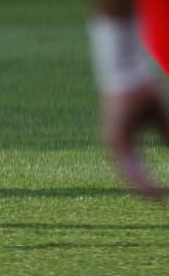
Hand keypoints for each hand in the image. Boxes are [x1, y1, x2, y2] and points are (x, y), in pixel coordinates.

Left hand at [101, 80, 168, 200]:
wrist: (129, 73)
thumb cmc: (143, 92)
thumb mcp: (162, 120)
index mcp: (125, 139)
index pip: (135, 168)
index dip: (149, 182)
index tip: (163, 195)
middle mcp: (115, 142)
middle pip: (129, 174)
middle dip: (145, 190)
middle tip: (160, 203)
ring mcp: (112, 139)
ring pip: (125, 172)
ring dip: (141, 187)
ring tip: (157, 199)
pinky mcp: (113, 135)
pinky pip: (124, 163)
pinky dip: (138, 177)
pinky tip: (150, 187)